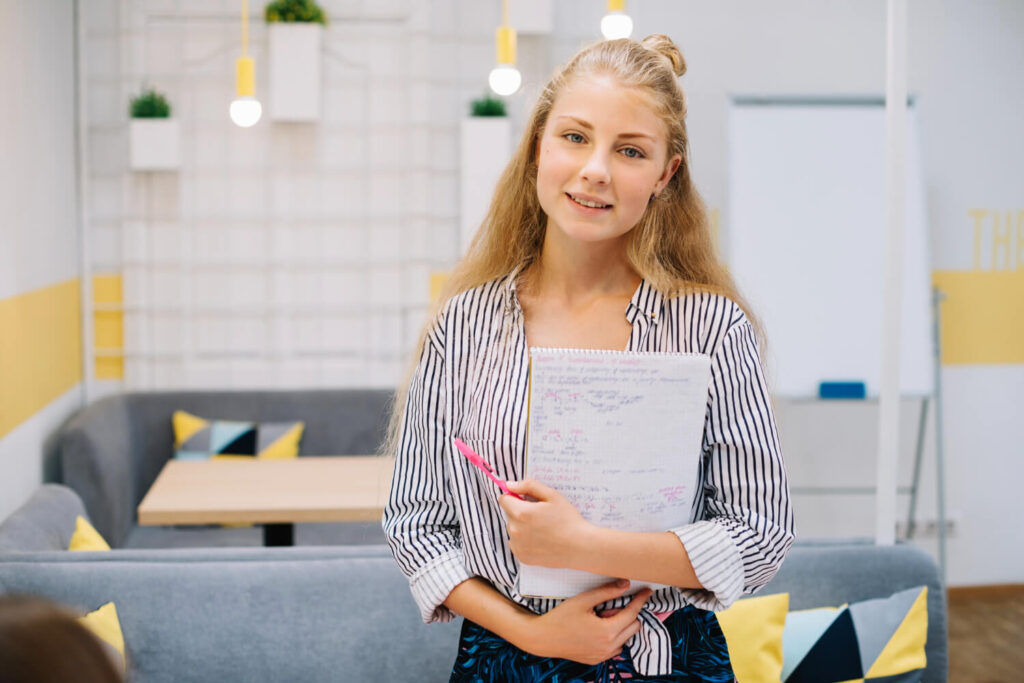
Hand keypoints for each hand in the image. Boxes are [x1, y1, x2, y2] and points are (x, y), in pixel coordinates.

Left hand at [499, 479, 592, 568]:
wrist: (580, 546)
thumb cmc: (568, 519)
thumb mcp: (552, 495)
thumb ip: (529, 486)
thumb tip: (510, 485)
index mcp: (521, 513)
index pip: (504, 499)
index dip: (515, 497)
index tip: (526, 500)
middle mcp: (515, 530)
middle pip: (509, 514)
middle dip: (520, 511)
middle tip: (540, 515)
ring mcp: (518, 546)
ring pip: (512, 529)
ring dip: (521, 526)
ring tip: (542, 529)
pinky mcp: (522, 557)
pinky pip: (516, 544)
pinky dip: (524, 541)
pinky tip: (540, 540)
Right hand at [524, 579, 652, 664]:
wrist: (543, 638)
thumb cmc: (561, 616)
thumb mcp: (584, 600)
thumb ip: (607, 592)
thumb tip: (626, 584)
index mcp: (607, 631)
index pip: (632, 613)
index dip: (640, 600)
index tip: (647, 591)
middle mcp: (609, 646)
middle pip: (633, 627)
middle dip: (627, 614)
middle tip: (607, 606)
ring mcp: (603, 655)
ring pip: (625, 638)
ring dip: (620, 626)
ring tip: (599, 618)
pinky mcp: (597, 660)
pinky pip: (615, 647)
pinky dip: (613, 637)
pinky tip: (596, 629)